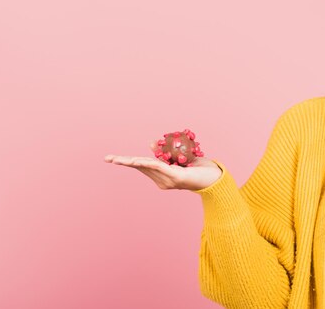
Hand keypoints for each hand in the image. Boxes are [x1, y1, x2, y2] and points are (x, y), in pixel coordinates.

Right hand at [104, 140, 222, 190]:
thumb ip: (164, 152)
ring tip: (117, 159)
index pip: (142, 166)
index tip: (112, 159)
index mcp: (162, 177)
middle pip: (141, 167)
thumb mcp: (179, 157)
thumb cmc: (199, 167)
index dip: (127, 161)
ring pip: (148, 167)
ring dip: (133, 161)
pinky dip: (149, 163)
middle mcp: (163, 181)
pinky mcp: (177, 178)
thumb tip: (150, 143)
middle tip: (107, 158)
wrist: (216, 178)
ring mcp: (169, 181)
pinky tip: (138, 160)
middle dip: (124, 162)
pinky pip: (160, 168)